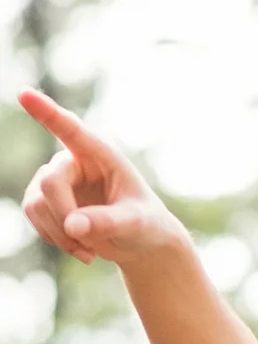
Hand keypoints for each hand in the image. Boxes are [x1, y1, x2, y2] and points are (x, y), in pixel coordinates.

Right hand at [18, 89, 185, 266]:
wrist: (139, 242)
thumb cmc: (146, 225)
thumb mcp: (136, 224)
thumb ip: (108, 222)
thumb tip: (73, 226)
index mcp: (101, 155)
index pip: (71, 129)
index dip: (47, 111)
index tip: (25, 93)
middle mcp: (73, 160)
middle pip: (51, 183)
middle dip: (66, 217)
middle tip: (91, 244)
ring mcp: (55, 178)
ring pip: (36, 203)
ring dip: (61, 234)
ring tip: (91, 250)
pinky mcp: (44, 198)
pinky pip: (33, 215)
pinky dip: (55, 238)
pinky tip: (81, 249)